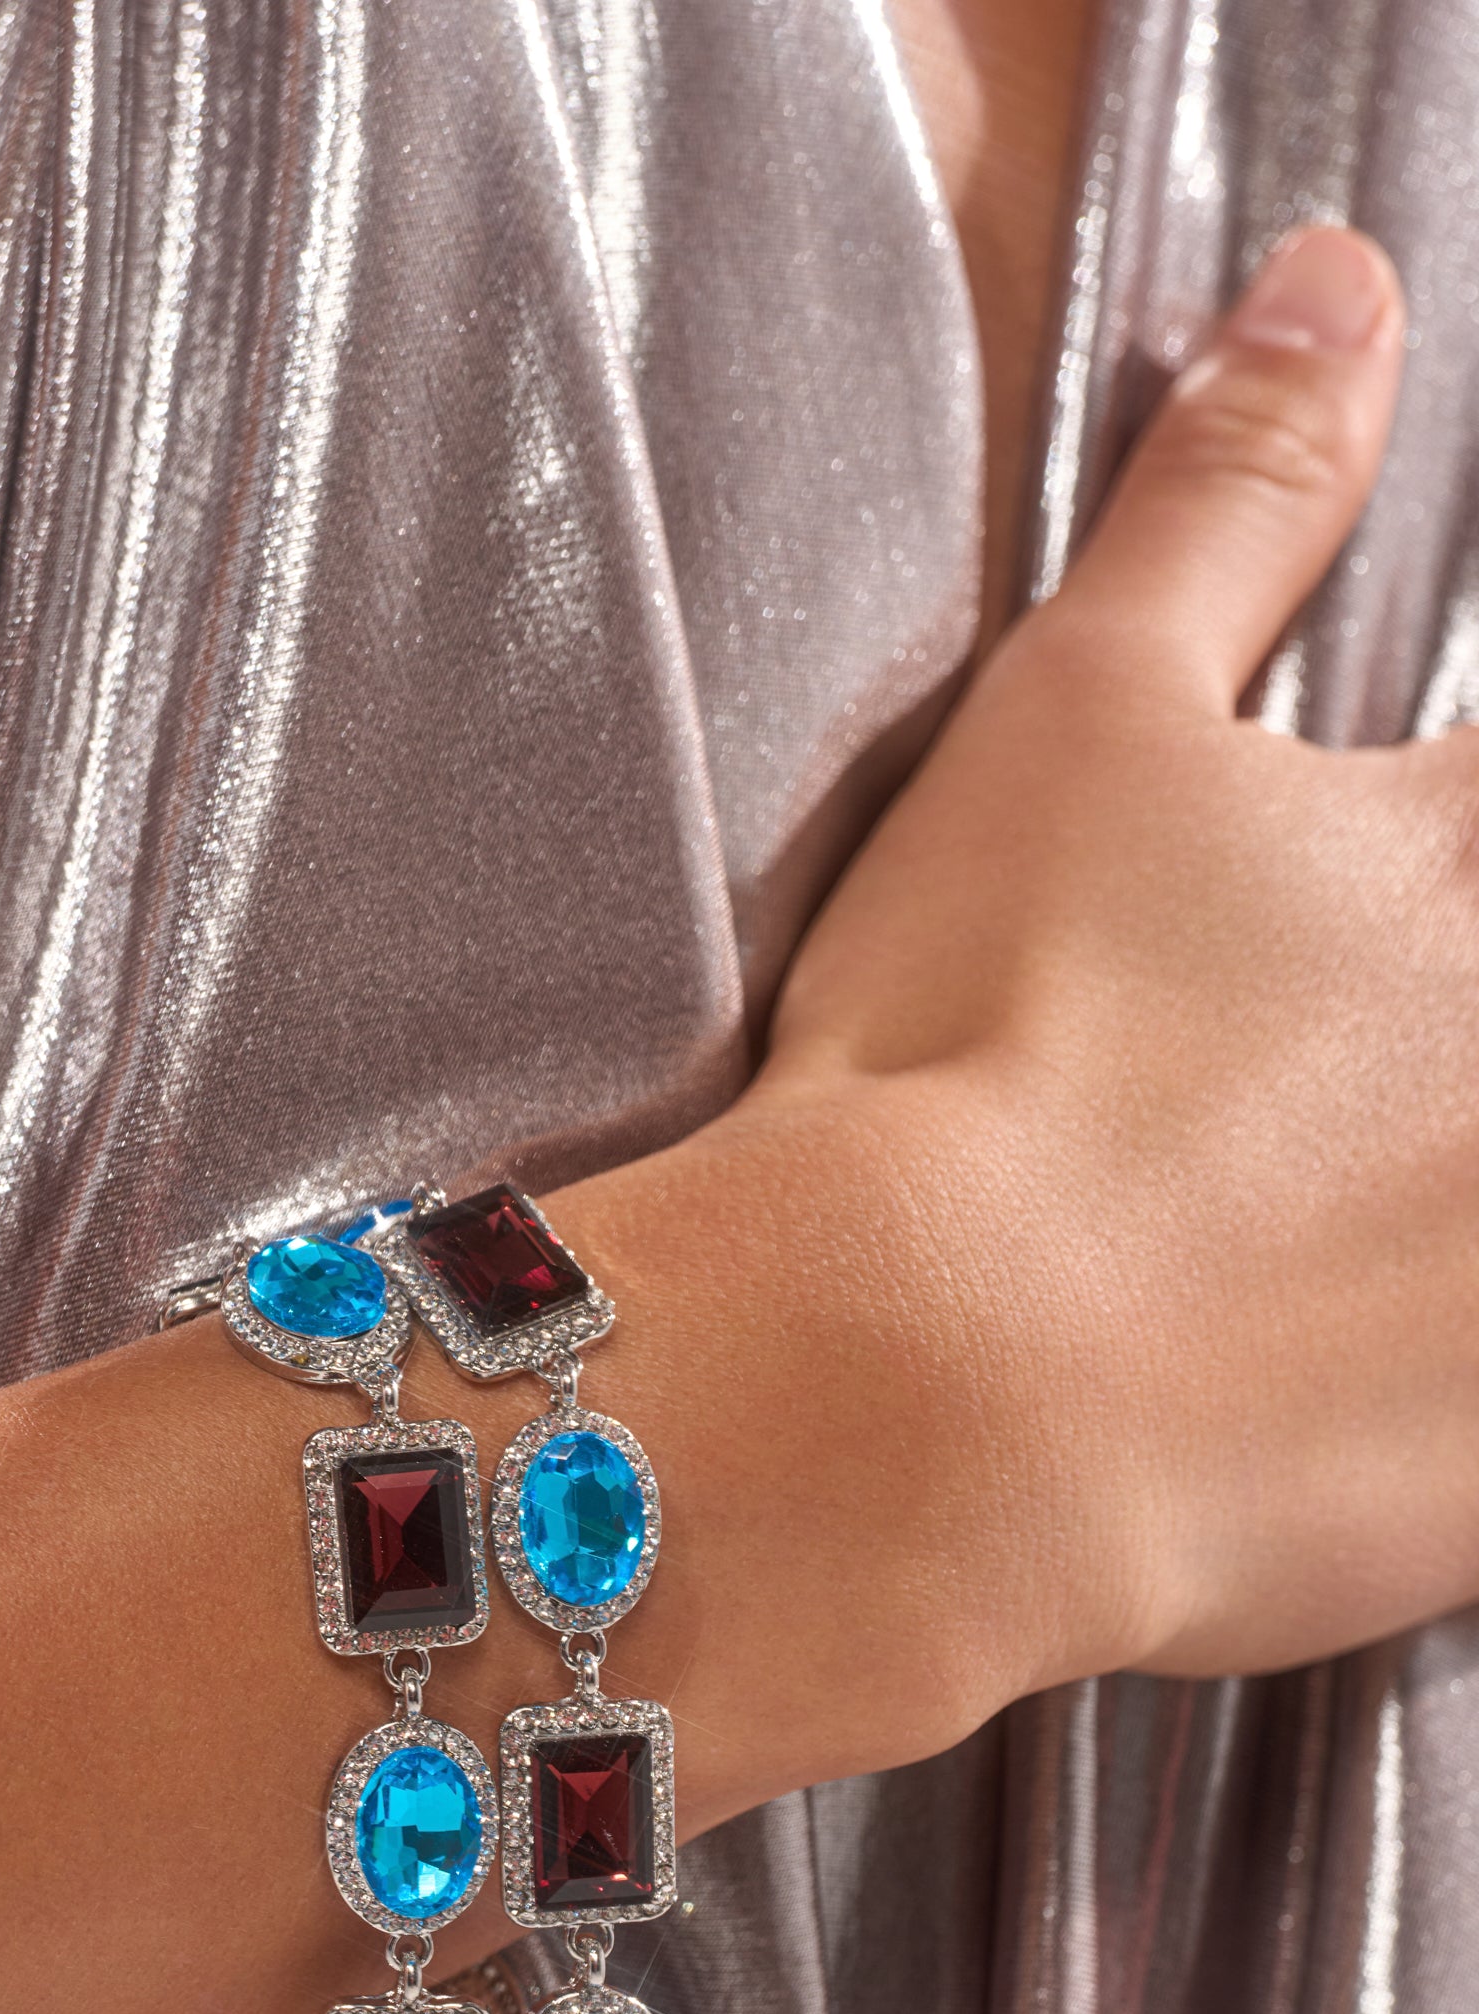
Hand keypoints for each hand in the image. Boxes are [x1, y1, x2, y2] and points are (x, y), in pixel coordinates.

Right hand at [684, 223, 1473, 1748]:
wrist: (913, 1401)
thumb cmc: (975, 1057)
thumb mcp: (1078, 723)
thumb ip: (1234, 497)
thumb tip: (1333, 290)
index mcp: (1469, 869)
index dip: (1447, 839)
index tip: (1392, 905)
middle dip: (1421, 1043)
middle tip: (1312, 1088)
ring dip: (1425, 1193)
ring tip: (1307, 1223)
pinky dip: (1422, 1383)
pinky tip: (1328, 1392)